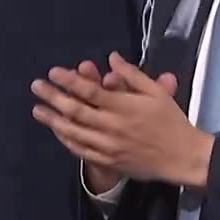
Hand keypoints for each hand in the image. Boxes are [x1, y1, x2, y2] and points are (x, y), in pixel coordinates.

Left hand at [33, 52, 211, 188]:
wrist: (183, 157)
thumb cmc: (171, 121)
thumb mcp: (156, 93)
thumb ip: (132, 75)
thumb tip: (112, 58)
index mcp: (124, 107)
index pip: (90, 91)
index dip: (70, 80)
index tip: (54, 72)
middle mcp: (112, 126)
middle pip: (76, 110)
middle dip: (53, 97)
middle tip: (36, 86)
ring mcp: (108, 146)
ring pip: (74, 132)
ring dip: (53, 120)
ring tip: (37, 109)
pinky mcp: (109, 161)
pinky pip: (82, 151)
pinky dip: (67, 140)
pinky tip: (57, 131)